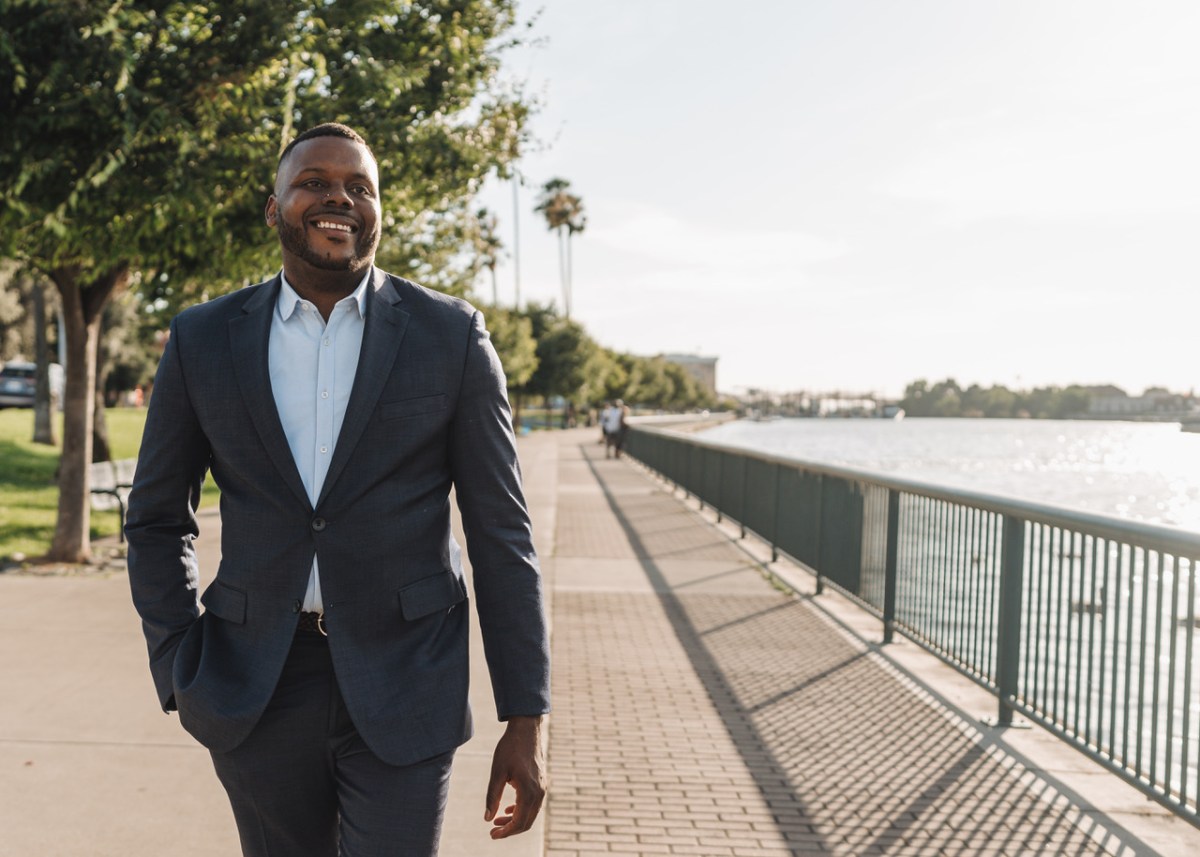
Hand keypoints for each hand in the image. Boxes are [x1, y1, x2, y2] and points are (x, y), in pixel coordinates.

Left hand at [484, 715, 545, 838]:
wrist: (526, 729)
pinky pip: (533, 804)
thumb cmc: (510, 748)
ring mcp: (542, 787)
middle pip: (526, 822)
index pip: (519, 822)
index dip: (505, 832)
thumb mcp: (497, 772)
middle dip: (509, 829)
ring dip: (515, 820)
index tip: (491, 835)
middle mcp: (539, 792)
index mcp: (528, 791)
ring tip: (497, 820)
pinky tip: (509, 808)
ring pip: (530, 813)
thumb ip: (492, 797)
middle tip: (493, 831)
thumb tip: (487, 819)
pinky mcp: (541, 782)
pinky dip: (521, 810)